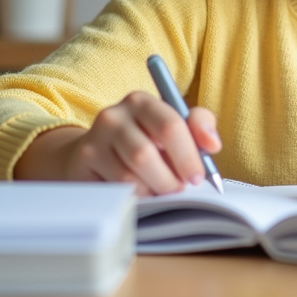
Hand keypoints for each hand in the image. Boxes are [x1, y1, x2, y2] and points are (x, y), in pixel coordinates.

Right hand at [13, 92, 220, 196]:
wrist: (94, 155)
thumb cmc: (144, 140)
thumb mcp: (174, 126)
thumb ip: (200, 126)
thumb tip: (212, 144)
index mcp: (141, 101)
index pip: (170, 126)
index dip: (188, 156)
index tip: (198, 177)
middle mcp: (114, 115)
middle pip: (146, 154)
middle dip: (170, 178)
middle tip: (179, 189)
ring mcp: (94, 139)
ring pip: (130, 175)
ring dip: (152, 190)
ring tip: (160, 189)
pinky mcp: (84, 162)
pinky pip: (115, 187)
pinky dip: (135, 195)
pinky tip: (141, 191)